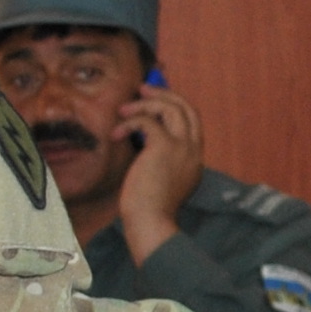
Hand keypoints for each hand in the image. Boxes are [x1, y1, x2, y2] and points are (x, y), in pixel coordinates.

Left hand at [109, 89, 204, 263]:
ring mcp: (182, 147)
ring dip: (145, 104)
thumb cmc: (149, 208)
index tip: (154, 102)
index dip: (174, 107)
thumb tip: (144, 138)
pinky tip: (116, 135)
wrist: (151, 222)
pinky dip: (130, 122)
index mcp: (195, 159)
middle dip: (165, 94)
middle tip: (143, 89)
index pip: (192, 122)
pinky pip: (148, 121)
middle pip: (187, 108)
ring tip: (124, 110)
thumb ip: (160, 158)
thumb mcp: (161, 179)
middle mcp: (193, 150)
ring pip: (172, 108)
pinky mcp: (164, 147)